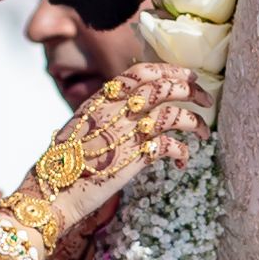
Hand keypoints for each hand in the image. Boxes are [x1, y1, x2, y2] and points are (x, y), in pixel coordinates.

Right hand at [12, 61, 207, 232]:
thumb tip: (125, 110)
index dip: (168, 70)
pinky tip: (181, 161)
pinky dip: (182, 151)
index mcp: (102, 98)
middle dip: (190, 89)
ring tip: (203, 132)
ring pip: (173, 113)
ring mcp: (127, 132)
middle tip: (206, 98)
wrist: (52, 190)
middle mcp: (116, 109)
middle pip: (163, 87)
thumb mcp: (81, 127)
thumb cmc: (63, 162)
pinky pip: (170, 146)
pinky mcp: (136, 157)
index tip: (186, 75)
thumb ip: (105, 114)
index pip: (140, 72)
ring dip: (195, 121)